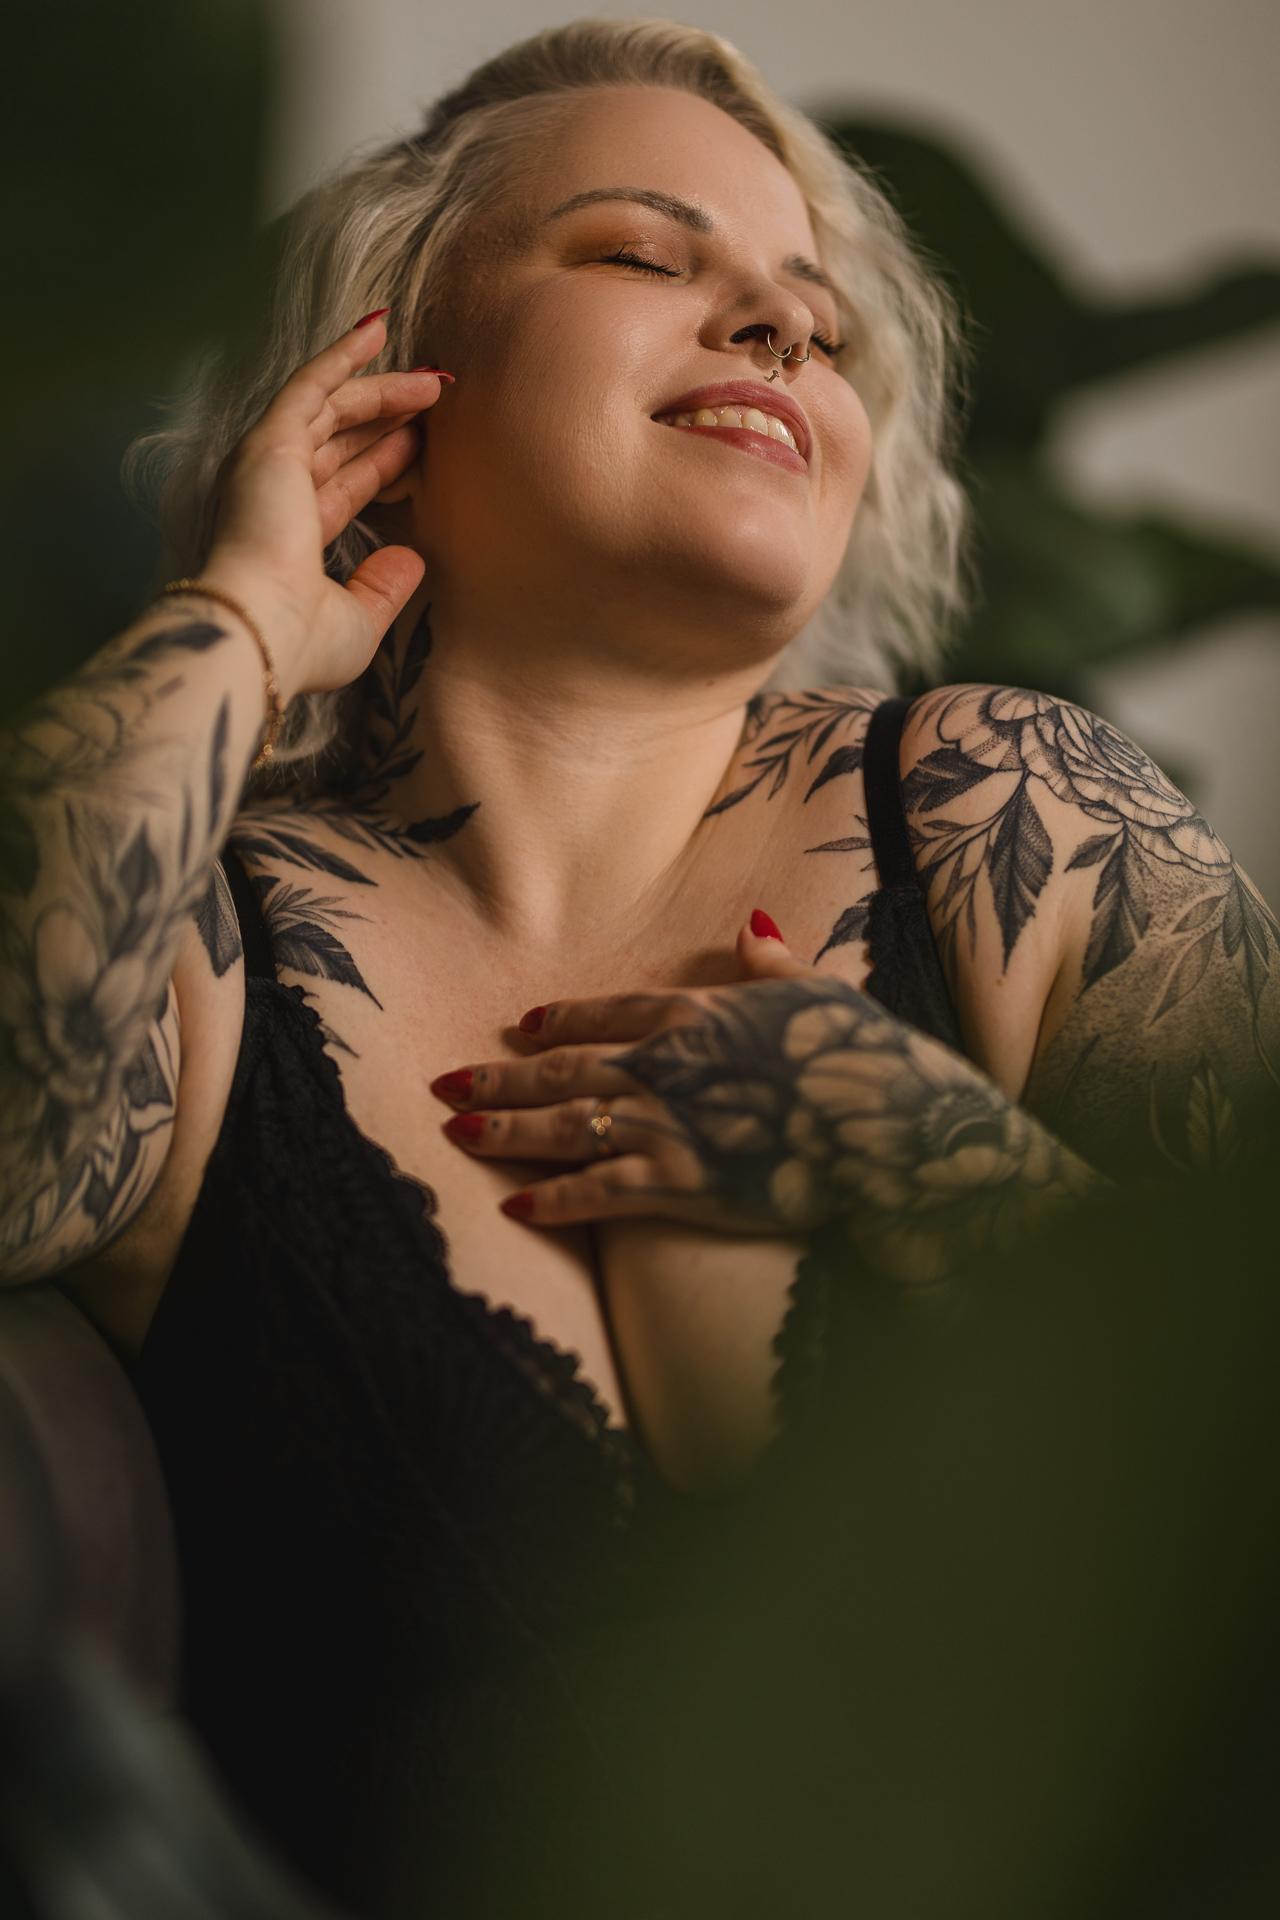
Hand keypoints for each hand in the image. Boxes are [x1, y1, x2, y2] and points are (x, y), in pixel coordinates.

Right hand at [202, 312, 449, 696]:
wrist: (262, 630)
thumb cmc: (302, 641)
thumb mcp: (359, 620)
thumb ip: (383, 587)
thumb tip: (412, 558)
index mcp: (292, 538)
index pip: (344, 485)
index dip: (384, 460)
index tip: (423, 442)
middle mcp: (275, 495)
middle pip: (340, 439)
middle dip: (388, 416)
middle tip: (438, 398)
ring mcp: (270, 464)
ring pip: (332, 407)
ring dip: (382, 387)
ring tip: (434, 377)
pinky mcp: (272, 442)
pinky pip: (311, 384)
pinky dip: (342, 356)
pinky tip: (377, 331)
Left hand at [427, 910, 864, 1234]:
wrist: (888, 1124)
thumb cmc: (863, 1054)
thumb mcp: (819, 991)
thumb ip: (771, 963)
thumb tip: (749, 926)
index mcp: (697, 1013)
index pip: (609, 1011)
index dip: (561, 1019)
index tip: (523, 1026)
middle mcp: (666, 1064)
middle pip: (564, 1068)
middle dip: (500, 1076)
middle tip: (445, 1080)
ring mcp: (667, 1125)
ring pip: (563, 1126)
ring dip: (505, 1130)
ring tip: (456, 1130)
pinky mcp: (680, 1184)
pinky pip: (599, 1193)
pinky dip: (554, 1202)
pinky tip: (516, 1209)